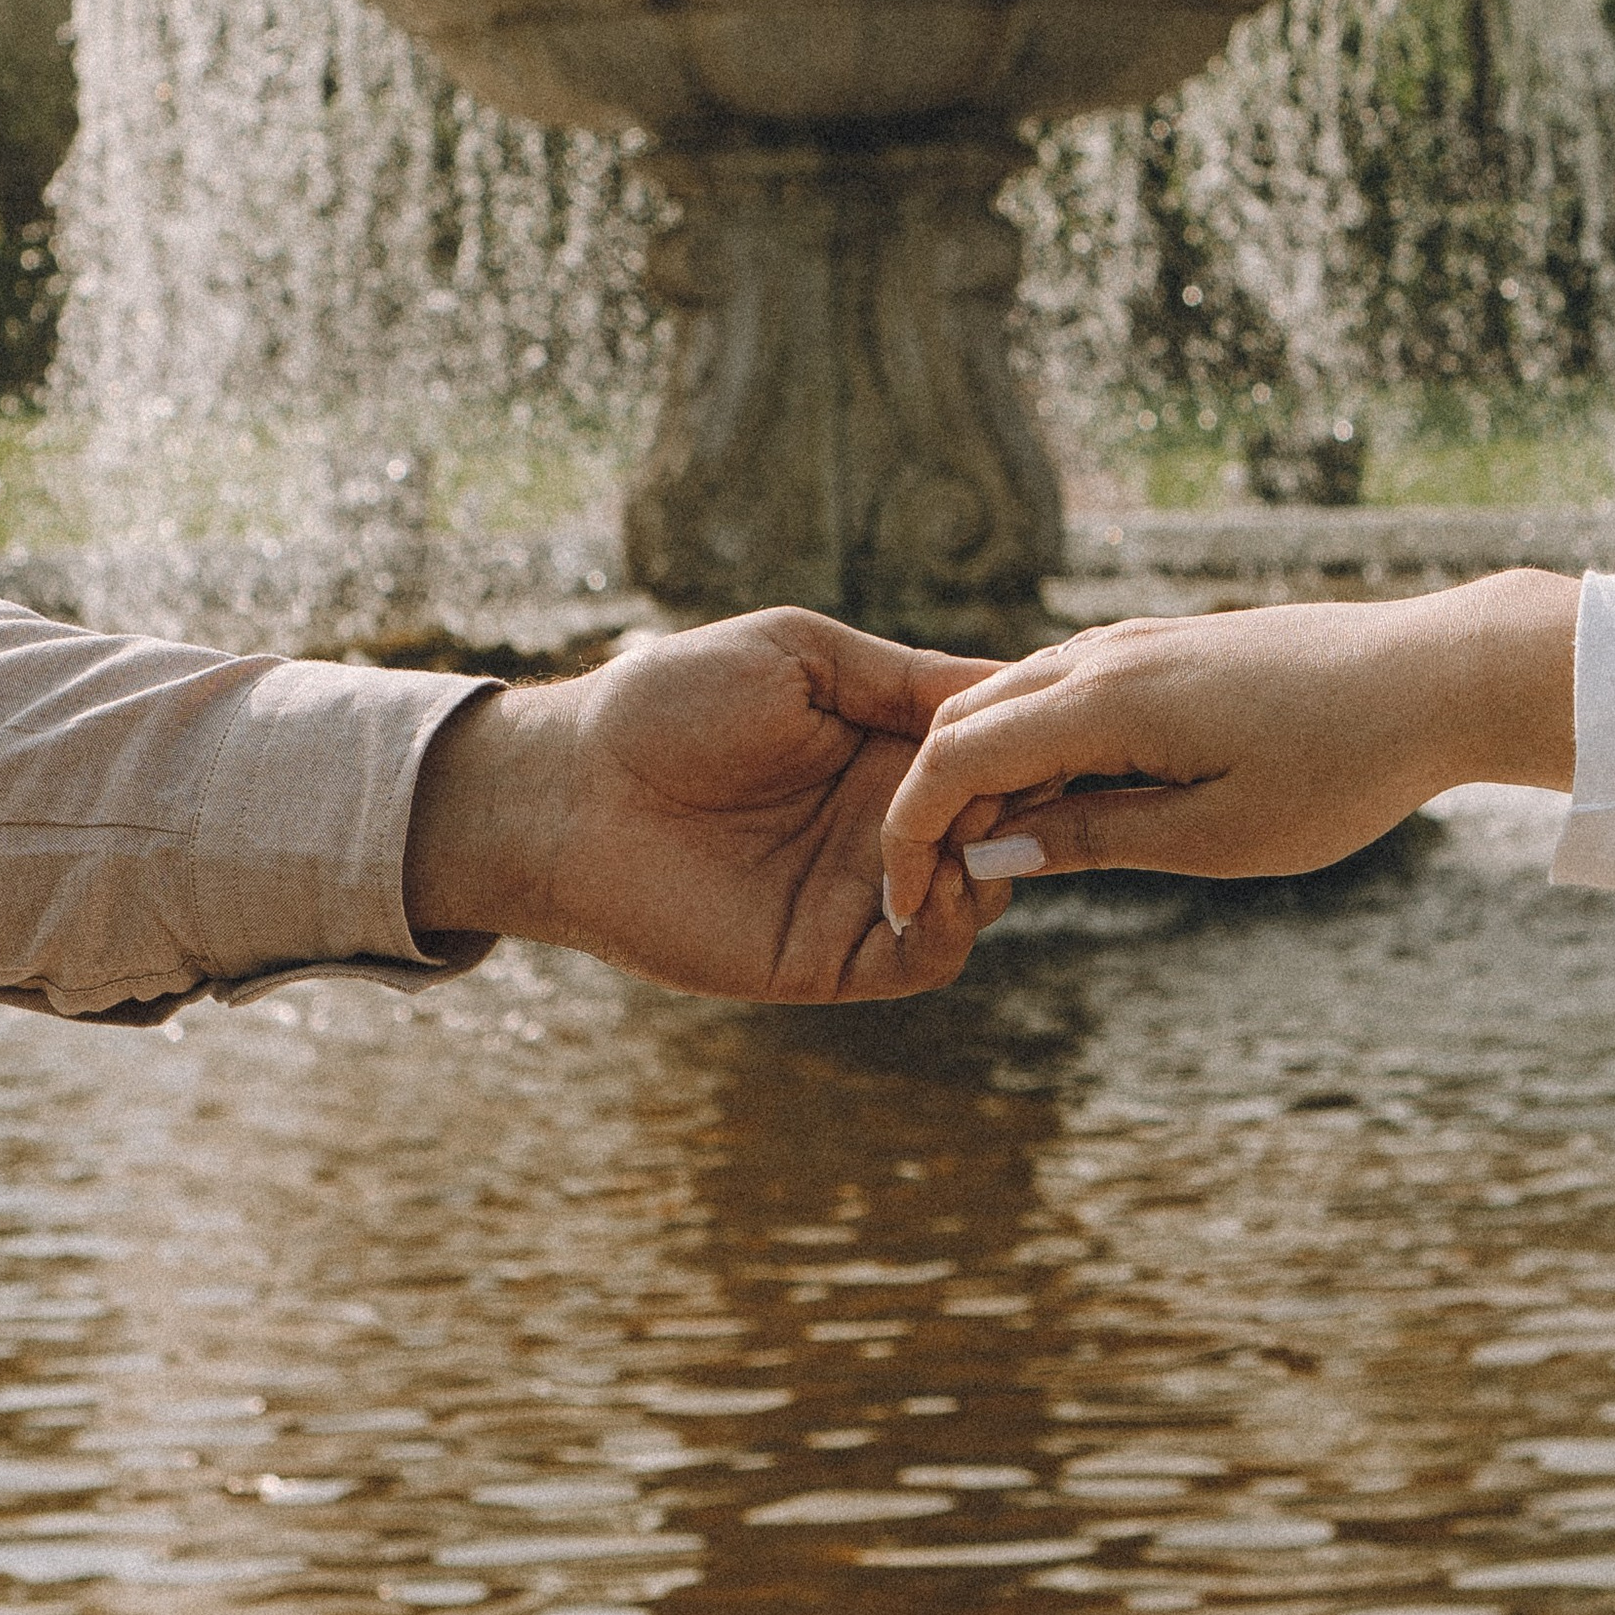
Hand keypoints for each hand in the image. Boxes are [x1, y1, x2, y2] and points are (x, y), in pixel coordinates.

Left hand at [404, 607, 1001, 1001]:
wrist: (571, 790)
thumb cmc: (667, 701)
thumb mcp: (799, 656)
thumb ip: (902, 676)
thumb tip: (1010, 677)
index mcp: (881, 744)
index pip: (991, 751)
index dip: (1026, 740)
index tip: (1042, 724)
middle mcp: (881, 820)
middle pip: (1001, 824)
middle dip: (1020, 804)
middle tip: (1006, 785)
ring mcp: (859, 891)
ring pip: (977, 896)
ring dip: (991, 863)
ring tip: (965, 832)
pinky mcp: (828, 957)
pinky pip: (924, 957)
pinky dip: (951, 924)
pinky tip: (931, 879)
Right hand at [879, 574, 1582, 928]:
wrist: (1435, 675)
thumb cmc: (1337, 767)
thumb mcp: (1214, 835)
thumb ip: (1093, 839)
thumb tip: (990, 855)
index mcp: (1104, 700)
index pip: (957, 757)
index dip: (913, 832)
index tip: (907, 905)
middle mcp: (1104, 654)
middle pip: (967, 720)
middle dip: (933, 805)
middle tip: (937, 892)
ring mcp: (1134, 641)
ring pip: (1013, 700)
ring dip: (985, 776)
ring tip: (997, 862)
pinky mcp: (1165, 646)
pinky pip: (1063, 689)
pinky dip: (1034, 747)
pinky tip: (1060, 805)